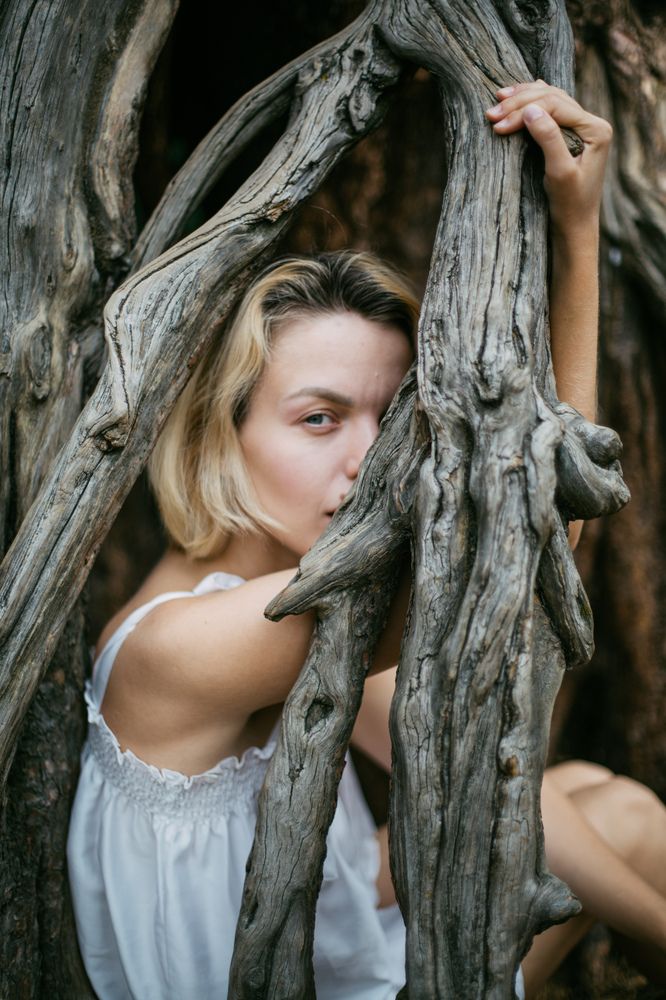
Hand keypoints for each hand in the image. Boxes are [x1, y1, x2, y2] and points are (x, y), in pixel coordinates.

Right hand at [485, 81, 611, 239]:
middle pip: (553, 97)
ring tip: (499, 99)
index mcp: (595, 129)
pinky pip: (551, 109)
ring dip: (524, 98)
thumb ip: (548, 139)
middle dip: (520, 102)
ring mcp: (583, 128)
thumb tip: (530, 111)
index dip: (524, 110)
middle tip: (491, 112)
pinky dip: (532, 103)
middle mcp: (592, 123)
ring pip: (551, 99)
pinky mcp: (572, 135)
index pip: (555, 105)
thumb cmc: (569, 205)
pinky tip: (519, 98)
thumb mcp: (559, 173)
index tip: (498, 124)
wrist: (575, 226)